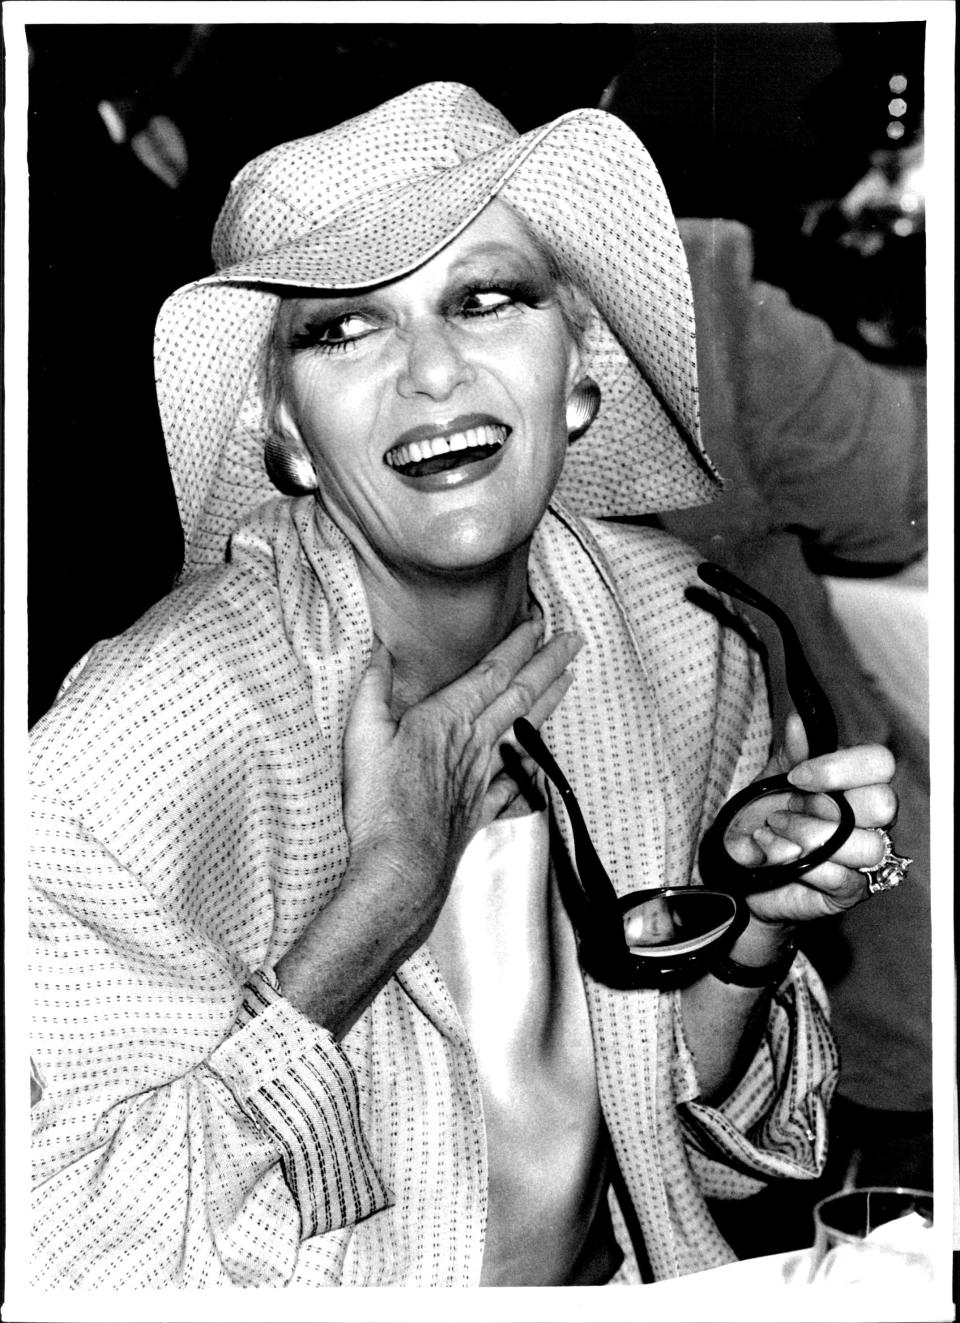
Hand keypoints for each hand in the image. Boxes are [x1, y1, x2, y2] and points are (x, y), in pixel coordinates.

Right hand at [342, 617, 581, 944]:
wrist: (400, 868)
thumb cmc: (378, 802)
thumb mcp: (362, 734)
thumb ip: (373, 687)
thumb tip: (381, 648)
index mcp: (448, 719)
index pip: (492, 672)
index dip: (518, 644)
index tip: (538, 621)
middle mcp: (475, 743)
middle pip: (521, 695)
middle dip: (548, 663)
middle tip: (574, 639)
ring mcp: (483, 777)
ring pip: (526, 730)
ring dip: (550, 701)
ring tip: (570, 678)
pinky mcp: (480, 809)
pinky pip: (516, 782)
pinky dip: (533, 764)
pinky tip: (544, 756)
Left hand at [726, 713, 897, 927]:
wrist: (737, 871)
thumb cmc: (760, 823)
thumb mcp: (768, 782)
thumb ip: (790, 753)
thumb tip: (799, 721)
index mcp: (854, 784)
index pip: (880, 763)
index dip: (840, 768)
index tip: (796, 777)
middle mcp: (868, 819)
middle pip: (884, 804)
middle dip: (823, 807)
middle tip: (782, 812)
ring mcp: (864, 857)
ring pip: (868, 845)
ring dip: (810, 838)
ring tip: (774, 835)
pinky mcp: (851, 890)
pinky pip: (844, 878)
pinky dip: (803, 867)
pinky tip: (774, 860)